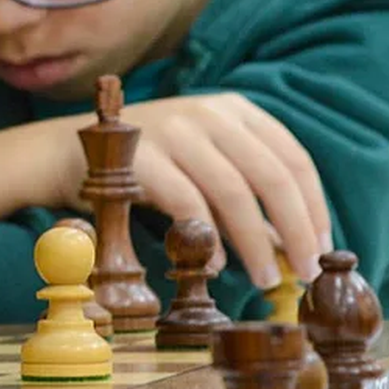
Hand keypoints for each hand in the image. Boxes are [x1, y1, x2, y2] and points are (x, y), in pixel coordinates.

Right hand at [56, 92, 331, 289]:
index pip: (293, 158)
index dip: (314, 208)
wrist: (67, 150)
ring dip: (255, 242)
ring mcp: (171, 130)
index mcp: (232, 109)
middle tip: (305, 272)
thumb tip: (295, 246)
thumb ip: (247, 195)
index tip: (321, 249)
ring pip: (233, 191)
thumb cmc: (148, 166)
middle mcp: (206, 113)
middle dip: (296, 230)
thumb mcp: (204, 165)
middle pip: (271, 175)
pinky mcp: (139, 156)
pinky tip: (214, 265)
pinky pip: (186, 202)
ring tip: (264, 279)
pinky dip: (207, 237)